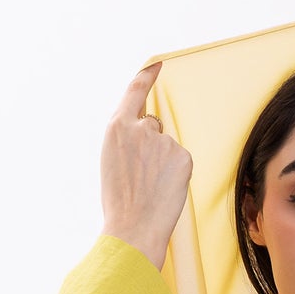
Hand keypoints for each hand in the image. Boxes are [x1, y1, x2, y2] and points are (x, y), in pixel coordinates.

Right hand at [100, 61, 192, 268]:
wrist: (133, 229)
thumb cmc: (120, 202)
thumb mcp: (112, 159)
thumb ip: (128, 138)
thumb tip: (149, 128)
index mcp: (117, 126)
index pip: (136, 90)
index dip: (148, 75)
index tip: (157, 64)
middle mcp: (140, 127)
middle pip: (152, 125)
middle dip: (151, 146)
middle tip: (142, 177)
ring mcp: (163, 141)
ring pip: (166, 147)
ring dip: (162, 163)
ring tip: (150, 189)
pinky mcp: (182, 156)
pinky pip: (181, 160)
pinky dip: (176, 174)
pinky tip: (165, 190)